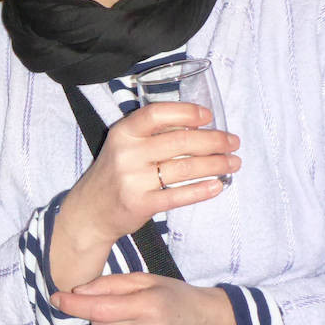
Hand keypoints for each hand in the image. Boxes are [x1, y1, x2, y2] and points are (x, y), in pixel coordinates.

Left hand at [50, 273, 243, 324]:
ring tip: (134, 322)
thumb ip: (111, 284)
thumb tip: (78, 291)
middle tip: (122, 307)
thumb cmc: (175, 296)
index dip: (75, 304)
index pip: (99, 308)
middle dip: (101, 313)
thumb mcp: (146, 280)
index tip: (57, 298)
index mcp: (148, 306)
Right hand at [52, 102, 239, 290]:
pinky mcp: (141, 204)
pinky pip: (179, 195)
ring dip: (216, 165)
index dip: (186, 113)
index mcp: (123, 132)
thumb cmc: (114, 174)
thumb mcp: (124, 145)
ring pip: (185, 168)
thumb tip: (198, 125)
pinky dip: (202, 190)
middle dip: (214, 141)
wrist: (90, 212)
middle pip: (179, 141)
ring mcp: (133, 179)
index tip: (208, 117)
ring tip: (233, 163)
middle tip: (233, 143)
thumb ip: (152, 134)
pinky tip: (218, 186)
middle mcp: (127, 153)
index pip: (157, 114)